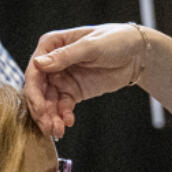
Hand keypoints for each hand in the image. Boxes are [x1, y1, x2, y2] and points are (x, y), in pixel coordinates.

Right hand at [25, 23, 147, 137]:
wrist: (137, 54)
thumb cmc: (115, 40)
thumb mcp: (91, 46)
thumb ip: (65, 56)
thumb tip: (38, 64)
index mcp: (52, 44)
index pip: (35, 69)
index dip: (34, 89)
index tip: (40, 106)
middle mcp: (53, 62)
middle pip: (38, 88)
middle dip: (41, 108)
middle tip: (48, 125)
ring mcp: (62, 78)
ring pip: (48, 101)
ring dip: (50, 117)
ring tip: (57, 130)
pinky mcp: (74, 92)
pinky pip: (63, 106)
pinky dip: (63, 116)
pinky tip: (68, 122)